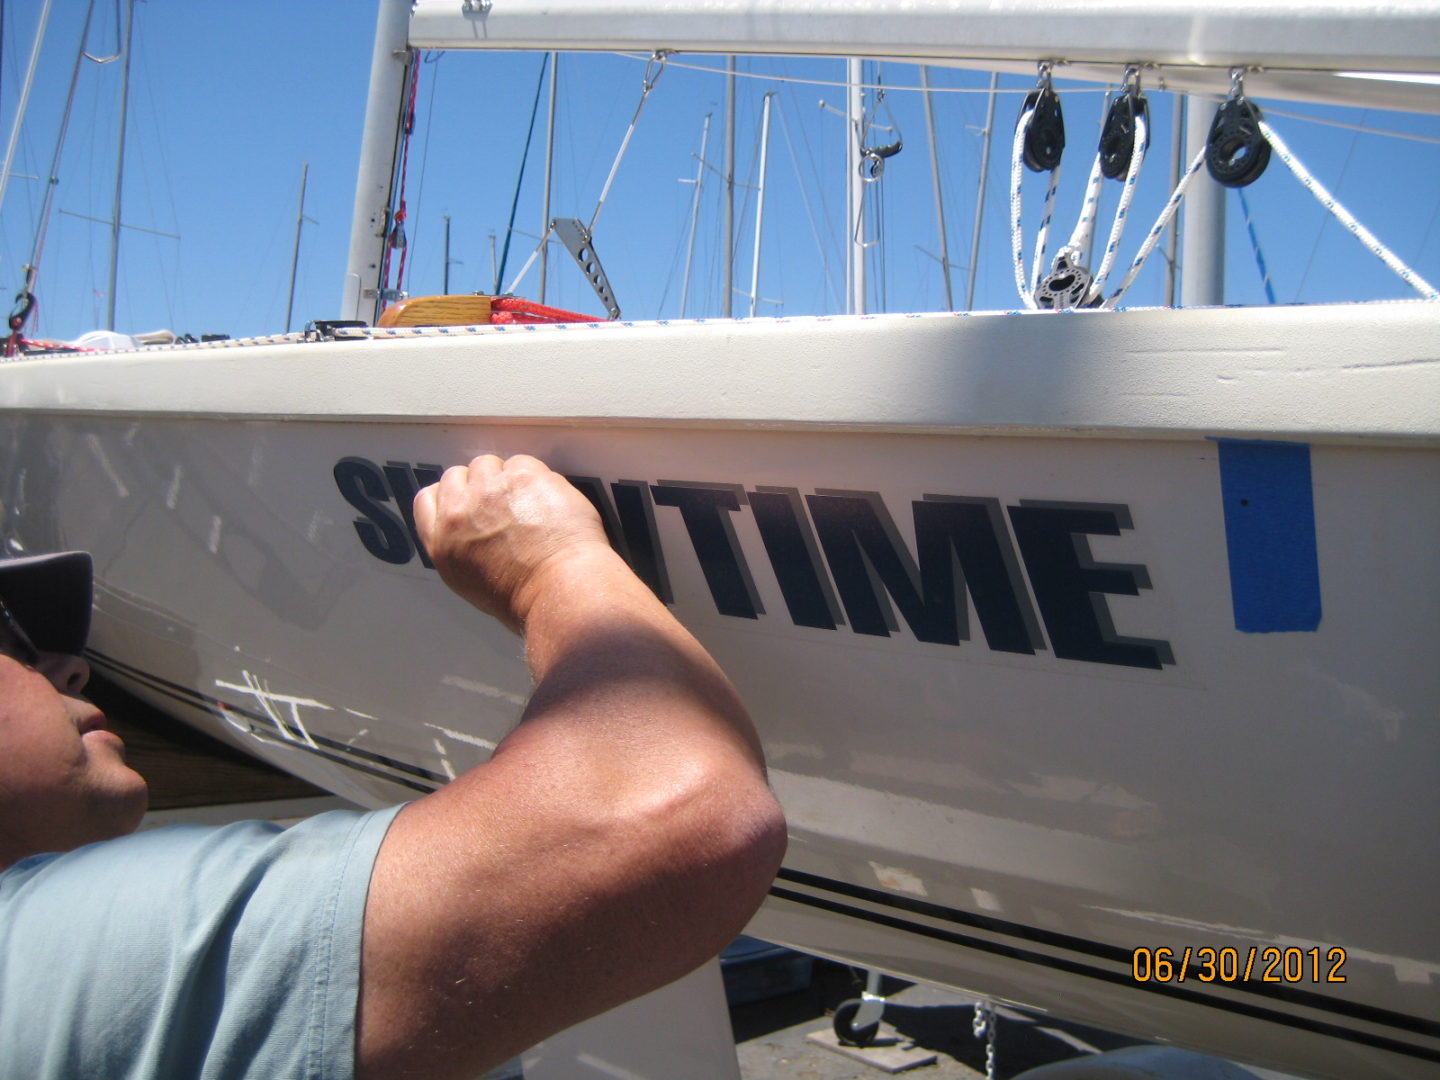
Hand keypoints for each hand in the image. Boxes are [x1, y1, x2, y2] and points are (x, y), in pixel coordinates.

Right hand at [413, 455, 611, 630]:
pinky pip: (524, 463)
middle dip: (482, 485)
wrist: (557, 590)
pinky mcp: (521, 476)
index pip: (428, 499)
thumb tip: (474, 531)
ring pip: (490, 464)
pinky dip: (538, 480)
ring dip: (508, 478)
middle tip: (508, 505)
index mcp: (442, 543)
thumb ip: (462, 548)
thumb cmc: (526, 600)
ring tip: (531, 506)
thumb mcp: (472, 583)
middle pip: (459, 475)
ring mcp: (489, 491)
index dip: (452, 494)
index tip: (469, 498)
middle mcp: (459, 512)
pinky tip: (549, 504)